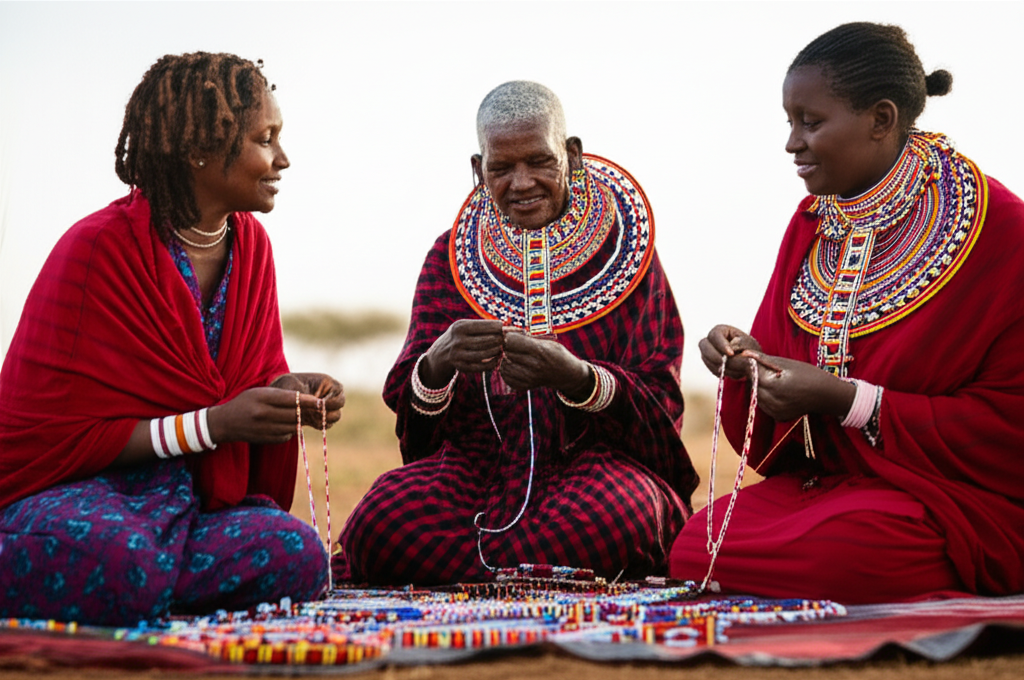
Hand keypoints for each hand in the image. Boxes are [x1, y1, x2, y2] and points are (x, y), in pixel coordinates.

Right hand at [207, 387, 322, 443]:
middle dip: (307, 412)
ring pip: (293, 426)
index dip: (308, 401)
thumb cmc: (244, 403)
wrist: (223, 423)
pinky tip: (284, 424)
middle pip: (295, 414)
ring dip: (299, 421)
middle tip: (318, 409)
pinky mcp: (266, 440)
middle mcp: (264, 414)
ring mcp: (265, 429)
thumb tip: (305, 399)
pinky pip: (287, 436)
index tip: (320, 401)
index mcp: (262, 398)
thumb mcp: (259, 392)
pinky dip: (290, 430)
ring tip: (300, 415)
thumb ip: (280, 395)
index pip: (291, 399)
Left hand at [270, 373, 344, 427]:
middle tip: (315, 414)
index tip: (319, 404)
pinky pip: (327, 424)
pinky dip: (320, 424)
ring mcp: (327, 406)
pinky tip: (308, 421)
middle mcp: (330, 393)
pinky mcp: (321, 416)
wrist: (276, 397)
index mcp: (326, 382)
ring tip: (310, 418)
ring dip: (325, 419)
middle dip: (328, 410)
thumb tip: (318, 407)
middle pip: (340, 404)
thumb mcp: (293, 388)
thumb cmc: (285, 386)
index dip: (331, 400)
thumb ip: (306, 398)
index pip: (338, 390)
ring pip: (336, 415)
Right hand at [419, 319, 503, 386]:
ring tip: (501, 349)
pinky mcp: (461, 367)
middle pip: (487, 340)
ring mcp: (458, 354)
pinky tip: (496, 359)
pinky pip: (481, 366)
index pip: (488, 326)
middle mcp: (458, 340)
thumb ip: (484, 326)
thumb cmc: (460, 336)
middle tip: (505, 340)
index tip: (504, 330)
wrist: (440, 353)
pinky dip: (492, 363)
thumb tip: (508, 326)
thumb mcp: (465, 326)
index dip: (499, 328)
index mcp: (461, 326)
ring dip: (497, 351)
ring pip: (485, 354)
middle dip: (500, 340)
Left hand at [500, 329, 591, 396]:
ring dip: (506, 360)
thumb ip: (528, 339)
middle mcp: (534, 366)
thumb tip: (507, 333)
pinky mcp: (526, 386)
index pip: (511, 341)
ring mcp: (530, 378)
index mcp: (540, 351)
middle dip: (508, 348)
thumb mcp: (547, 342)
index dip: (510, 337)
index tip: (514, 337)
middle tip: (514, 347)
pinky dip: (507, 372)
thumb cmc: (557, 354)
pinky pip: (506, 377)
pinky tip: (514, 367)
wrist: (568, 375)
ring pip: (504, 366)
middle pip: (507, 353)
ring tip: (515, 358)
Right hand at [699, 325, 763, 379]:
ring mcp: (708, 352)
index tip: (731, 354)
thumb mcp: (749, 343)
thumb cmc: (750, 348)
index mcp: (721, 330)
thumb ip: (741, 344)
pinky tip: (731, 373)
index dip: (721, 345)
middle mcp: (711, 340)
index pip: (715, 335)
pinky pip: (710, 368)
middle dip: (714, 356)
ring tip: (734, 370)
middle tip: (724, 363)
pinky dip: (720, 372)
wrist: (749, 360)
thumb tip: (731, 348)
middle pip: (704, 345)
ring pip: (705, 358)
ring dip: (718, 365)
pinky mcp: (710, 363)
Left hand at [750, 354, 855, 421]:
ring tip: (776, 381)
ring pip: (757, 397)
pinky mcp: (778, 417)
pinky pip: (765, 405)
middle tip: (768, 371)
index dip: (751, 366)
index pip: (751, 374)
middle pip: (752, 386)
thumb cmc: (809, 375)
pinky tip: (780, 392)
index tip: (754, 361)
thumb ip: (763, 360)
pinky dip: (768, 398)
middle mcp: (770, 401)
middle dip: (755, 377)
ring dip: (761, 388)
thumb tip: (745, 353)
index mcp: (771, 384)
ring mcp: (774, 411)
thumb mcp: (786, 363)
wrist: (827, 395)